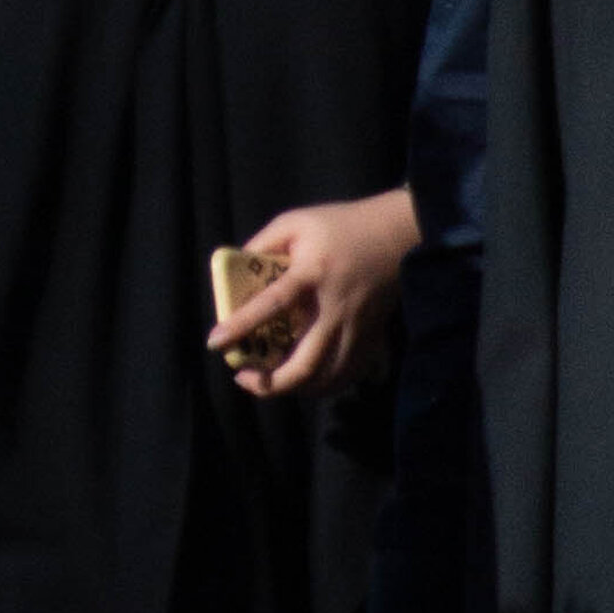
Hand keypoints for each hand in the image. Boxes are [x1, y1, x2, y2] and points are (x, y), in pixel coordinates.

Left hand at [213, 187, 417, 400]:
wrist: (398, 234)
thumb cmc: (340, 225)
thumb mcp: (295, 222)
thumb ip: (262, 243)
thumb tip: (233, 268)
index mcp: (311, 274)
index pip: (273, 304)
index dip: (241, 325)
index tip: (215, 342)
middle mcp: (334, 309)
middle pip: (306, 362)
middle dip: (272, 383)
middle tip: (245, 379)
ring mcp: (356, 328)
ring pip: (328, 377)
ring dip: (296, 390)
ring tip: (270, 384)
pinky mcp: (371, 337)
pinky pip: (349, 375)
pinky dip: (325, 387)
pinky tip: (306, 383)